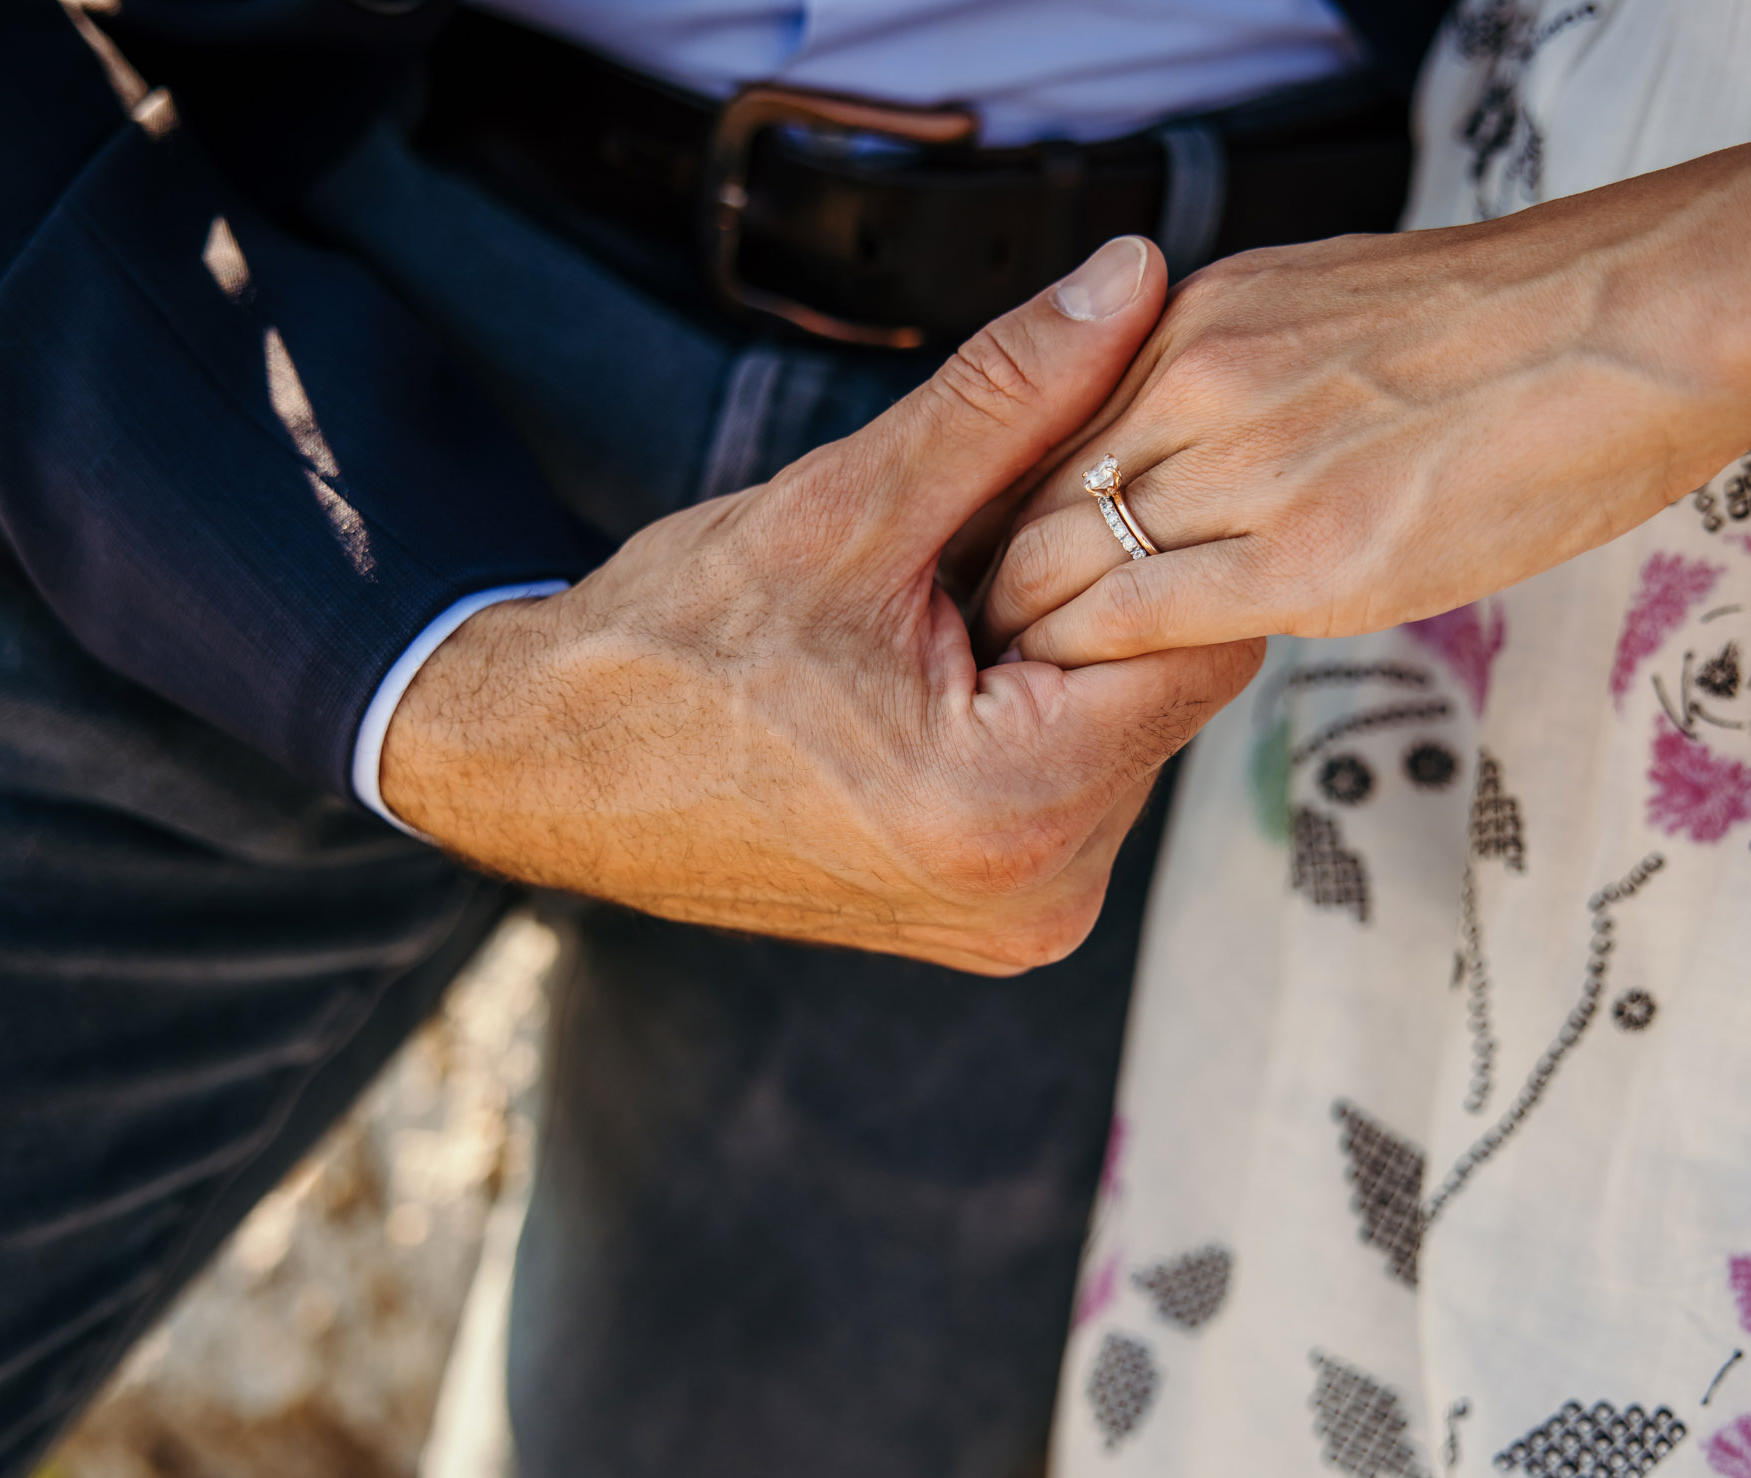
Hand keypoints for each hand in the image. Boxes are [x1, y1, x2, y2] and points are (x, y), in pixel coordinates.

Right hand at [377, 237, 1263, 974]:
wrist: (549, 771)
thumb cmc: (668, 655)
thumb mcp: (849, 505)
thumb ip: (1010, 396)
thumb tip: (1127, 282)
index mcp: (1012, 808)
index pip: (1202, 642)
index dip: (1144, 538)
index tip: (1059, 487)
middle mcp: (1037, 896)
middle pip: (1165, 690)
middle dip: (1092, 593)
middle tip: (964, 554)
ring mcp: (1019, 921)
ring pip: (1122, 732)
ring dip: (1060, 651)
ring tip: (935, 622)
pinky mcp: (997, 918)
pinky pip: (1072, 783)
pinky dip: (1032, 712)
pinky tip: (936, 679)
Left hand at [985, 77, 1750, 666]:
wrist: (1650, 315)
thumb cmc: (1531, 326)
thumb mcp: (1346, 313)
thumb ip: (1254, 376)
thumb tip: (1213, 437)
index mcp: (1205, 317)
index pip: (1047, 426)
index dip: (1002, 510)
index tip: (985, 571)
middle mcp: (1199, 377)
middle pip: (1031, 497)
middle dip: (989, 584)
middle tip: (964, 657)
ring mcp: (1250, 464)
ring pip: (1066, 563)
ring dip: (1024, 638)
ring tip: (1001, 701)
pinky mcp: (1311, 556)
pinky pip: (1145, 620)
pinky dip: (1092, 667)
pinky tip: (1078, 712)